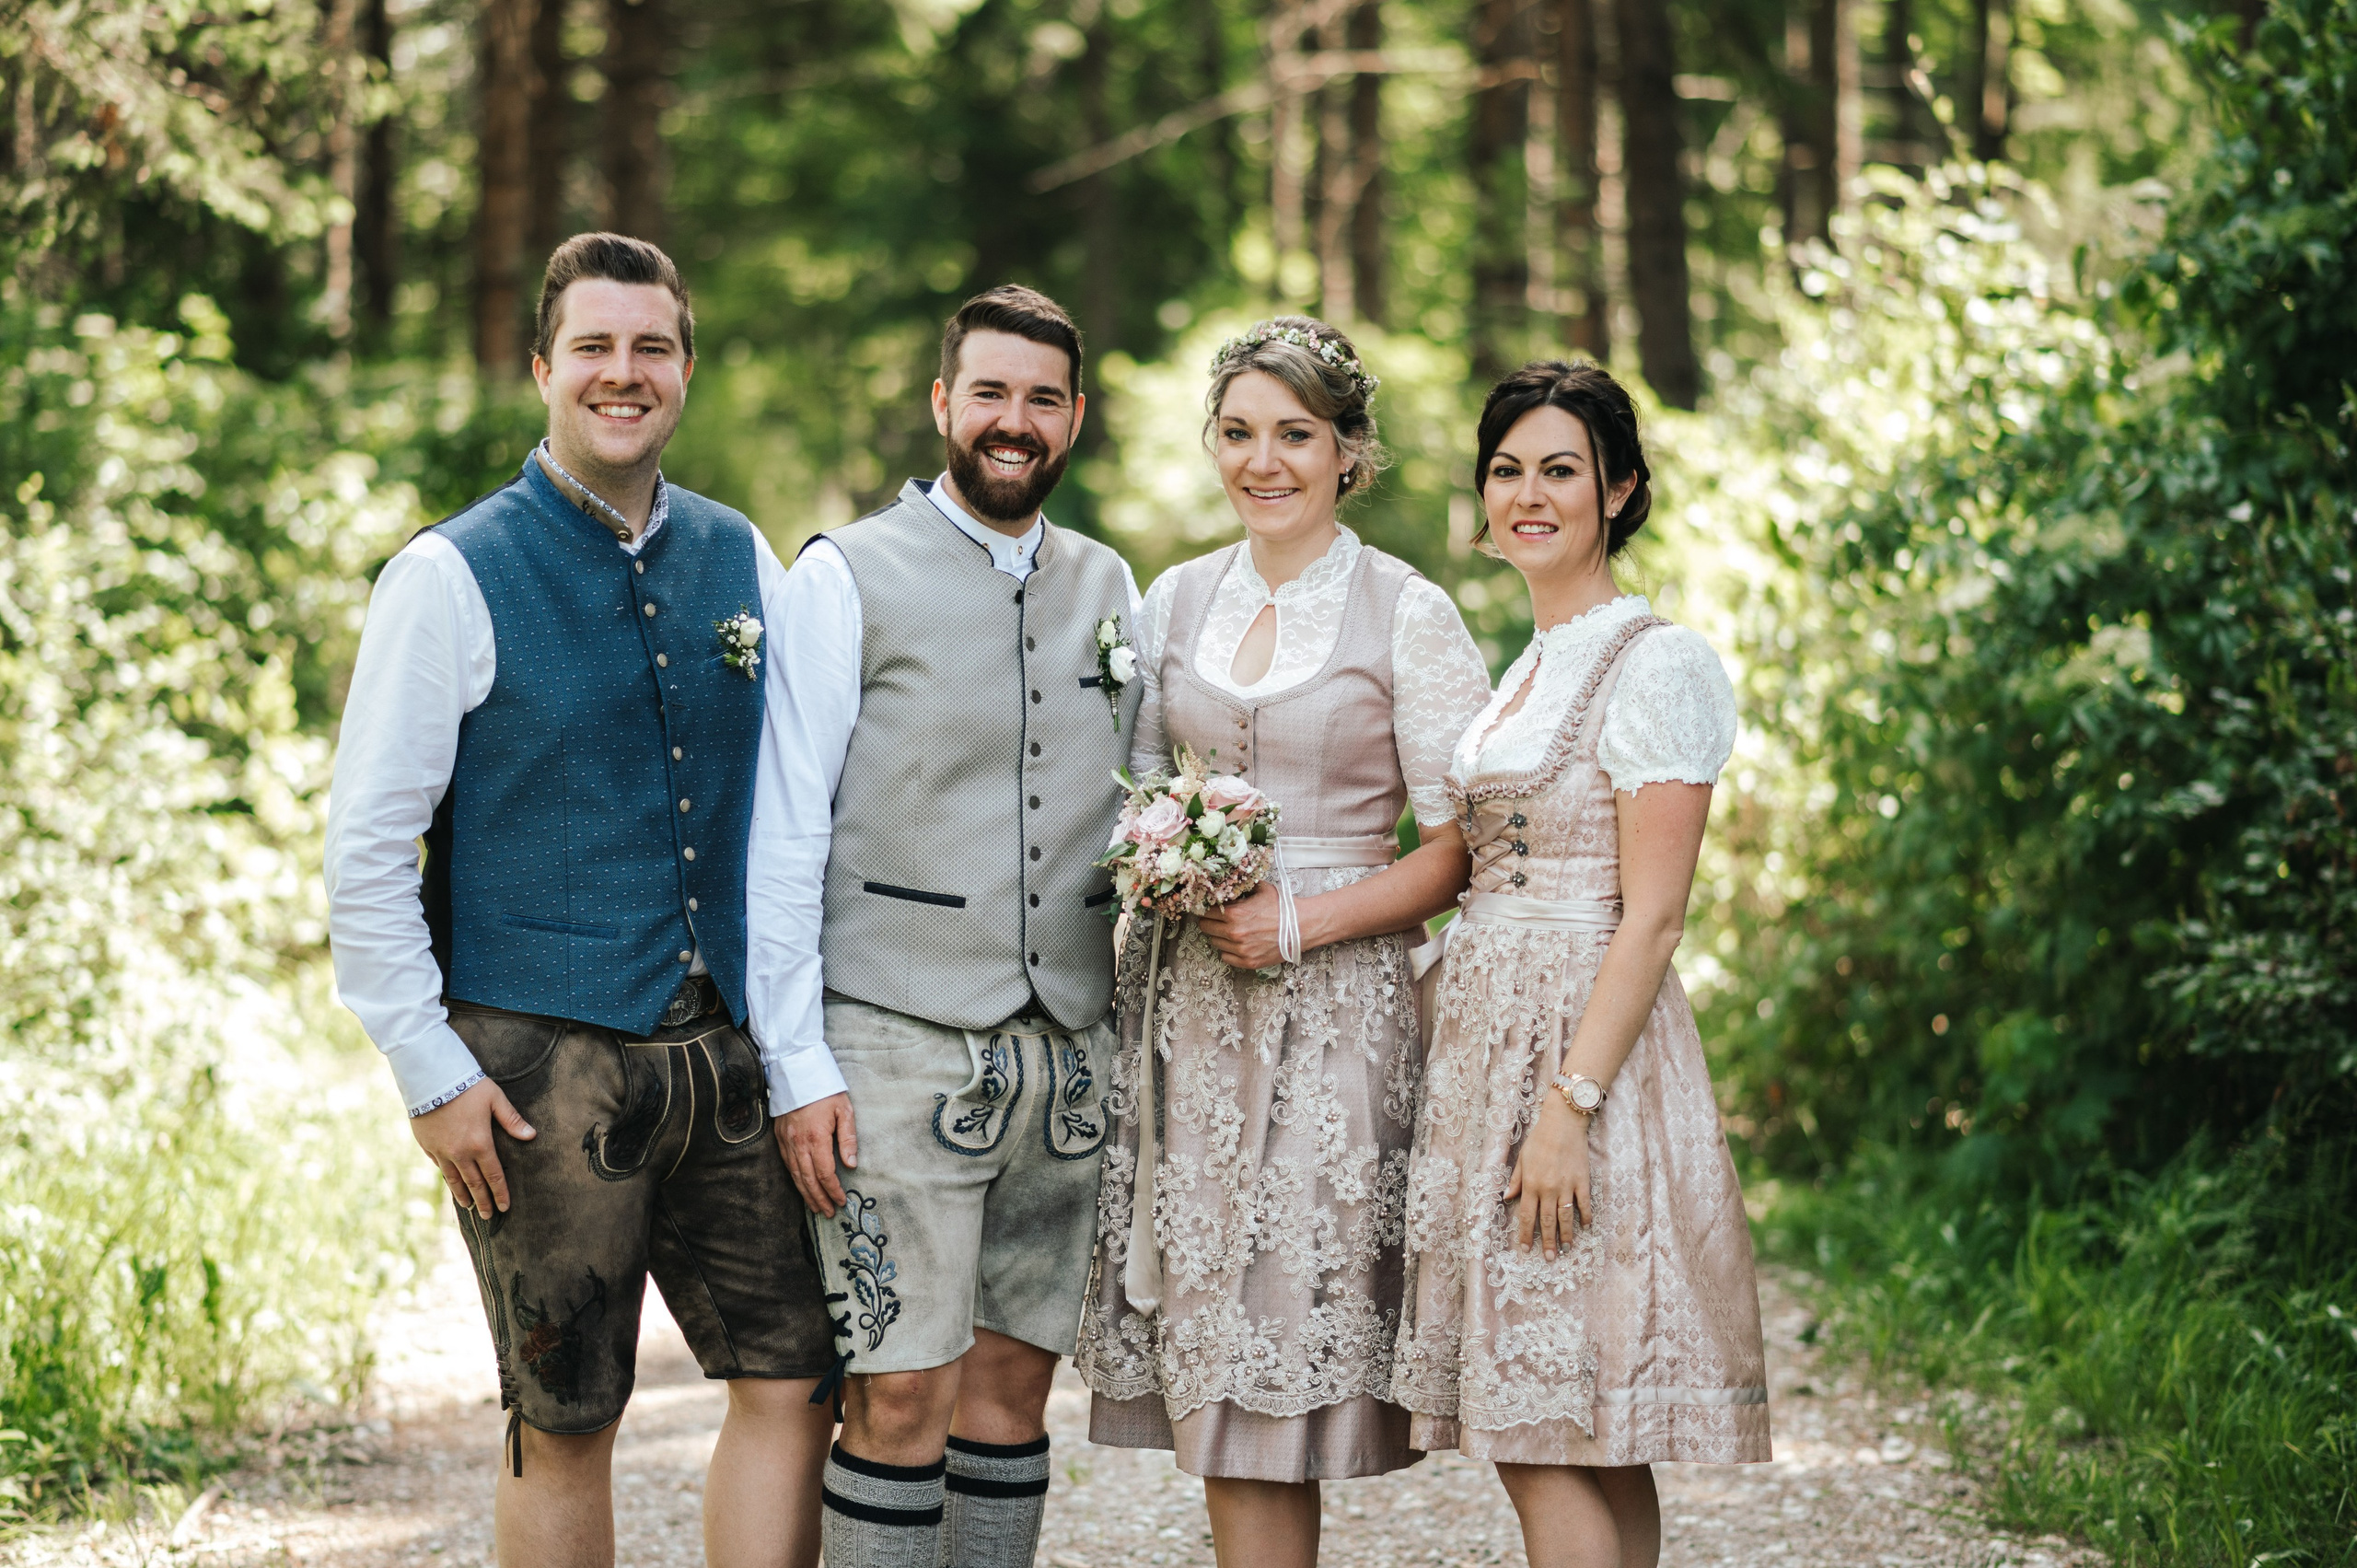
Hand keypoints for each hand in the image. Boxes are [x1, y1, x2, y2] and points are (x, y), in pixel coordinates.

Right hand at [411, 1078, 535, 1214]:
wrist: (431, 1078)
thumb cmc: (468, 1086)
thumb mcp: (495, 1099)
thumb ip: (512, 1120)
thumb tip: (531, 1136)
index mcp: (480, 1144)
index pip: (494, 1176)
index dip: (500, 1193)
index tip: (504, 1207)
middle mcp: (460, 1153)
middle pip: (473, 1183)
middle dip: (482, 1201)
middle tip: (487, 1216)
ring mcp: (441, 1151)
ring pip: (453, 1179)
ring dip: (462, 1195)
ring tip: (468, 1207)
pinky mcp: (426, 1145)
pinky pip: (439, 1166)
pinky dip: (447, 1177)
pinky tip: (450, 1182)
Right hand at [778, 1093, 858, 1216]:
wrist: (796, 1071)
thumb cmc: (825, 1089)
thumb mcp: (844, 1109)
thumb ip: (848, 1138)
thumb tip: (851, 1164)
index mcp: (816, 1137)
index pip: (825, 1173)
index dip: (833, 1190)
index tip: (841, 1200)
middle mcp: (798, 1143)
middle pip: (808, 1180)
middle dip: (819, 1199)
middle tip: (828, 1213)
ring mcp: (786, 1141)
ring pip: (795, 1175)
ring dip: (806, 1194)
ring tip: (816, 1208)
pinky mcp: (779, 1137)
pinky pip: (787, 1165)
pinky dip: (795, 1180)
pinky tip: (802, 1187)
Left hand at [1196, 882, 1284, 969]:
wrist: (1302, 927)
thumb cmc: (1282, 907)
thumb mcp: (1261, 889)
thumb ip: (1241, 886)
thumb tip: (1227, 882)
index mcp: (1234, 913)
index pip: (1205, 912)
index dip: (1207, 909)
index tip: (1210, 909)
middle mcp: (1234, 933)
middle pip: (1205, 928)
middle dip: (1211, 922)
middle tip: (1219, 920)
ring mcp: (1241, 950)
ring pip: (1214, 943)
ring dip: (1220, 937)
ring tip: (1233, 931)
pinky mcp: (1248, 962)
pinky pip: (1226, 958)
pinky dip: (1229, 951)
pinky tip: (1238, 944)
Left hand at [1504, 1095, 1591, 1260]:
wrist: (1563, 1123)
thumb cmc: (1539, 1139)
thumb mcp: (1522, 1159)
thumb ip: (1516, 1181)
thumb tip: (1507, 1199)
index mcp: (1531, 1184)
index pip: (1527, 1216)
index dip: (1525, 1234)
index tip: (1525, 1249)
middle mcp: (1548, 1189)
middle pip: (1547, 1221)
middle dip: (1547, 1242)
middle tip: (1549, 1258)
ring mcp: (1567, 1186)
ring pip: (1565, 1217)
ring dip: (1566, 1236)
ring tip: (1566, 1249)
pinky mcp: (1582, 1181)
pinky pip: (1584, 1204)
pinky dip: (1585, 1217)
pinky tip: (1586, 1227)